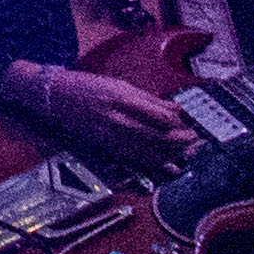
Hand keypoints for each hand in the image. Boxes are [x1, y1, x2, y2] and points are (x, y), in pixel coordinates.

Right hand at [8, 60, 197, 169]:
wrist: (53, 97)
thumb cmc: (87, 87)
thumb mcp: (120, 85)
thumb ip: (148, 100)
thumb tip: (177, 110)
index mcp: (123, 98)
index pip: (161, 115)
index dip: (182, 123)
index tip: (196, 124)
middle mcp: (118, 118)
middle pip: (159, 136)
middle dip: (183, 142)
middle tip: (200, 143)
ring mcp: (111, 135)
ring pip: (149, 150)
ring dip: (173, 155)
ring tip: (191, 155)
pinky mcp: (106, 146)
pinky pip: (135, 158)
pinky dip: (155, 164)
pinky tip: (170, 169)